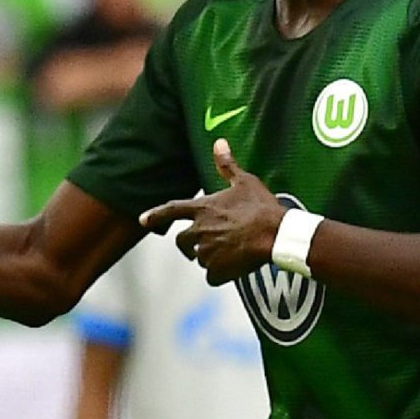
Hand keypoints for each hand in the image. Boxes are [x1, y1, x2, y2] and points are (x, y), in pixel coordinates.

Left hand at [139, 139, 287, 285]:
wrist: (277, 234)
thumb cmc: (261, 207)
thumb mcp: (244, 182)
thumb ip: (227, 165)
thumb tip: (219, 142)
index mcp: (202, 209)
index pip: (170, 210)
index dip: (154, 215)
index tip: (142, 220)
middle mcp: (199, 230)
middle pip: (182, 242)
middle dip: (189, 245)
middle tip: (203, 246)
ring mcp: (207, 251)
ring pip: (199, 259)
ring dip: (209, 257)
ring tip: (230, 252)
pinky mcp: (217, 270)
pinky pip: (211, 276)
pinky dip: (220, 274)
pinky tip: (234, 267)